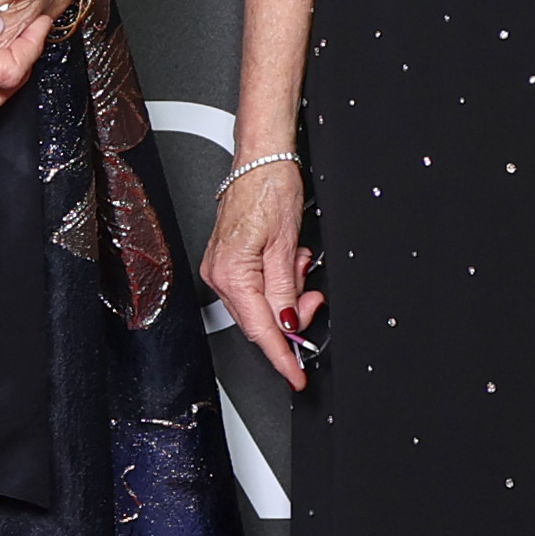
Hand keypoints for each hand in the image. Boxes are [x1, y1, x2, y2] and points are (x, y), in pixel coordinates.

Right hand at [200, 155, 320, 389]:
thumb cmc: (269, 188)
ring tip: (299, 263)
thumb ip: (285, 292)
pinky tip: (287, 261)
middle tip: (314, 300)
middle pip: (261, 320)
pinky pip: (256, 287)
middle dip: (291, 318)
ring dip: (287, 294)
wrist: (260, 158)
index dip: (283, 358)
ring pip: (261, 304)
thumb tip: (286, 324)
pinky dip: (277, 282)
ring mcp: (221, 268)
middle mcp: (220, 274)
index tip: (296, 376)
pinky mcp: (228, 260)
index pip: (262, 330)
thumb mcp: (286, 245)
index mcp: (232, 274)